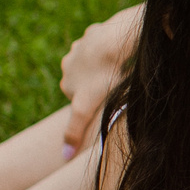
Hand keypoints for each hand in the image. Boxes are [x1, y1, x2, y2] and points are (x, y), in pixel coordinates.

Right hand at [57, 4, 142, 158]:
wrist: (110, 42)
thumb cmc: (101, 76)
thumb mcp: (85, 108)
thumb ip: (74, 131)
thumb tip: (65, 156)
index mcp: (66, 81)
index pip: (80, 97)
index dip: (95, 102)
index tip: (109, 102)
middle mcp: (68, 63)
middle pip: (87, 79)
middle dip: (99, 84)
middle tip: (118, 85)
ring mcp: (80, 46)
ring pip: (95, 61)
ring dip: (105, 65)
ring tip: (123, 69)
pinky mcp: (94, 33)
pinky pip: (105, 44)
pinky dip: (112, 50)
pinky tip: (124, 53)